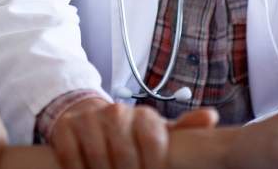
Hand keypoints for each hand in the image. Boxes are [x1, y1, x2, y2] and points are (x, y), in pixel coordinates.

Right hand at [49, 97, 219, 168]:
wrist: (90, 116)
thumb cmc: (131, 132)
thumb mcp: (158, 131)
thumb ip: (185, 128)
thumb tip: (211, 118)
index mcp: (144, 116)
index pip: (152, 140)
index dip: (154, 164)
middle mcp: (116, 113)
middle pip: (124, 155)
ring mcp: (89, 119)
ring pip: (97, 158)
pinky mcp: (66, 128)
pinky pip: (70, 156)